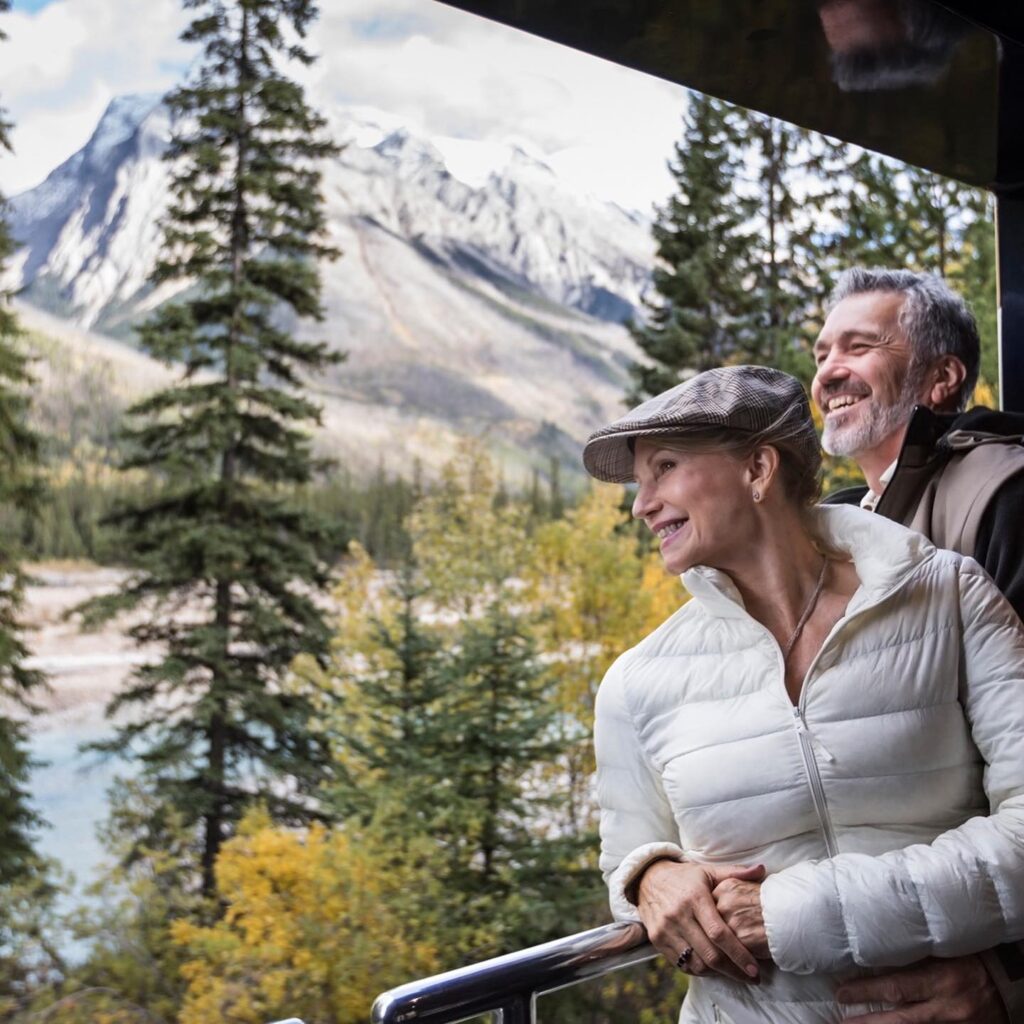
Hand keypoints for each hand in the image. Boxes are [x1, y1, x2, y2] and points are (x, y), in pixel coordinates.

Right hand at [635, 859, 765, 983]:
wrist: (648, 878)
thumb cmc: (685, 878)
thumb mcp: (708, 872)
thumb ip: (735, 873)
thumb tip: (762, 870)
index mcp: (695, 898)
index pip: (719, 933)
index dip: (739, 954)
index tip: (755, 969)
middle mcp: (678, 915)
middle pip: (710, 954)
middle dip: (734, 970)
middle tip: (752, 978)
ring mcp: (665, 929)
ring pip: (696, 963)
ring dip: (718, 973)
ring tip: (734, 973)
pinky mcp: (657, 939)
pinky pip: (682, 964)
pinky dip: (699, 970)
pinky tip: (713, 968)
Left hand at [836, 955, 1007, 1022]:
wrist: (1009, 981)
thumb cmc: (974, 958)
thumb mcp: (946, 950)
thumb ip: (917, 953)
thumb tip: (879, 947)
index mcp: (941, 980)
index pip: (896, 988)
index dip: (867, 992)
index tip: (841, 993)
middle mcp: (947, 1008)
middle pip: (900, 1020)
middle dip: (868, 1022)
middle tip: (841, 1022)